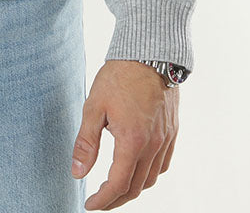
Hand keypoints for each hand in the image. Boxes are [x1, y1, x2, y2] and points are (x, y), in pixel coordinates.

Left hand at [71, 60, 178, 208]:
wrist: (149, 53)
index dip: (103, 200)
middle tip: (100, 200)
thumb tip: (77, 173)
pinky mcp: (172, 131)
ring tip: (115, 186)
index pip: (118, 184)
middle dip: (116, 199)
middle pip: (136, 187)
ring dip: (133, 188)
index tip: (90, 205)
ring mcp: (166, 139)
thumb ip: (86, 142)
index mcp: (133, 141)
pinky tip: (137, 168)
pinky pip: (163, 164)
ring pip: (152, 178)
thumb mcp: (94, 106)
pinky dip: (149, 173)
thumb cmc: (120, 76)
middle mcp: (153, 145)